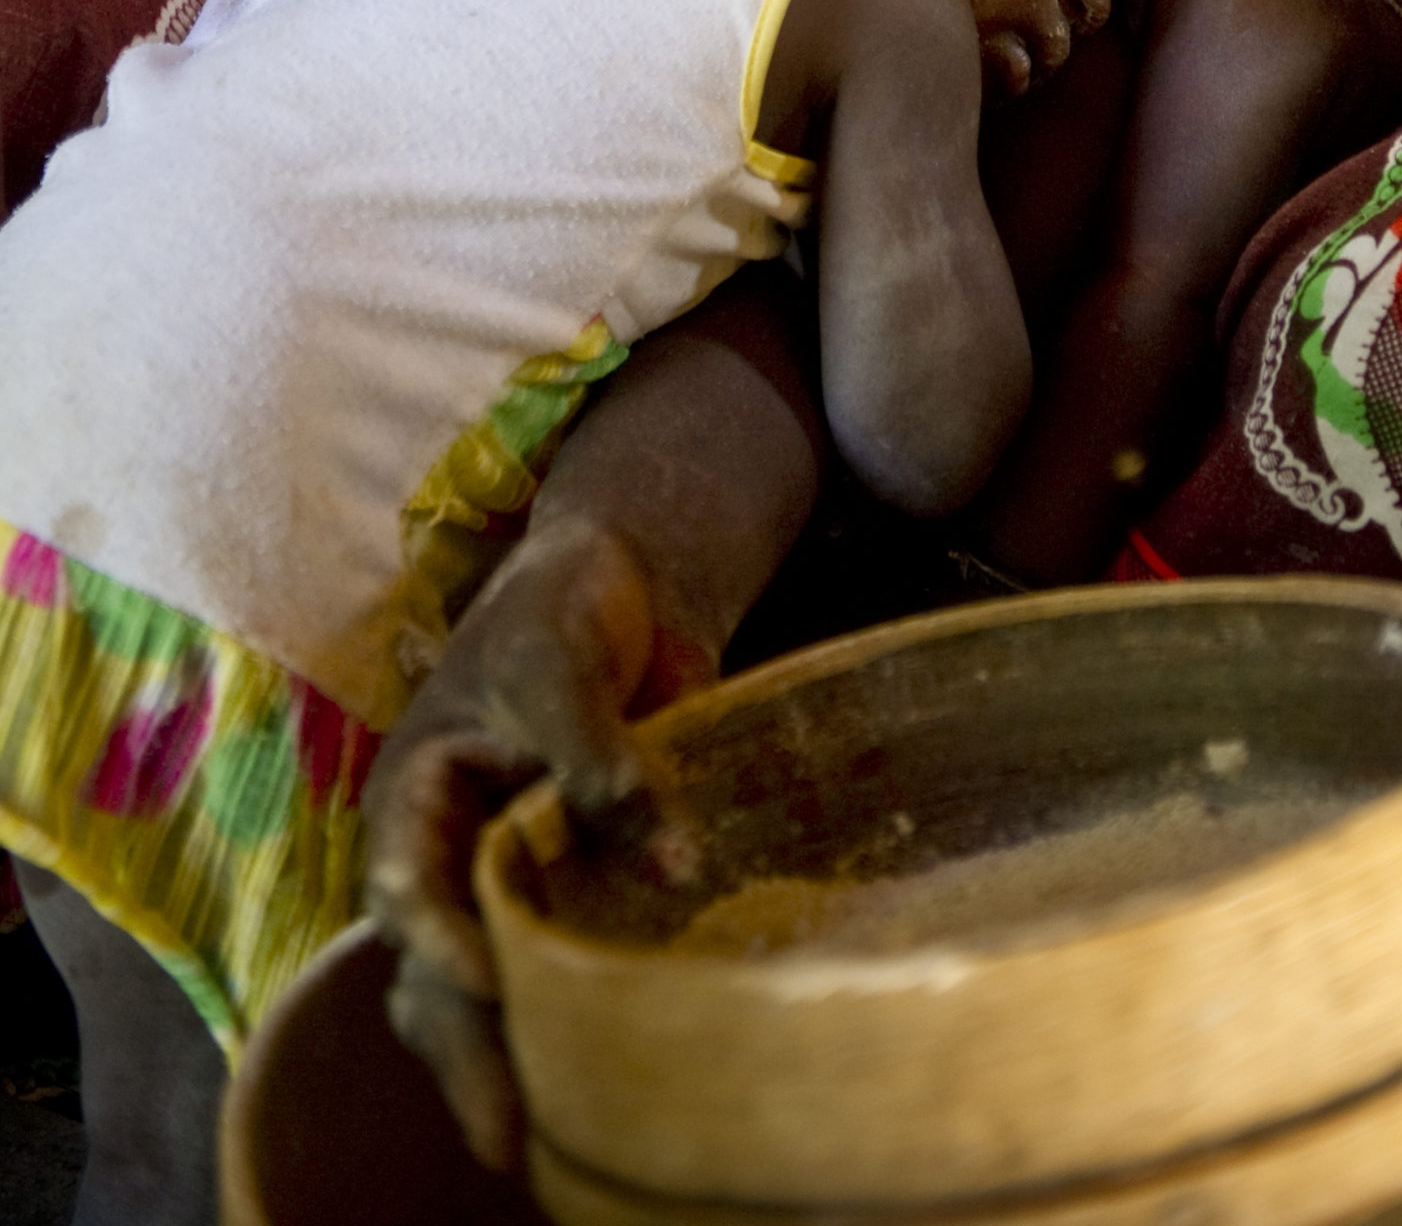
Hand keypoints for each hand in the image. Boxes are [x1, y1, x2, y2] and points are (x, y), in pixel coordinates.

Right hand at [363, 516, 717, 1168]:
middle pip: (435, 971)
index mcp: (415, 795)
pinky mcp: (569, 893)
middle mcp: (449, 857)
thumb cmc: (562, 606)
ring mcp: (506, 883)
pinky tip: (615, 1075)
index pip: (411, 883)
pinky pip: (561, 968)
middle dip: (464, 1051)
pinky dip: (579, 1018)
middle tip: (505, 1133)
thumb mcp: (563, 662)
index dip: (442, 939)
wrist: (621, 584)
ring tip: (544, 1138)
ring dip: (512, 1057)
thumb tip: (671, 862)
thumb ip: (600, 756)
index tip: (487, 979)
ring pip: (487, 992)